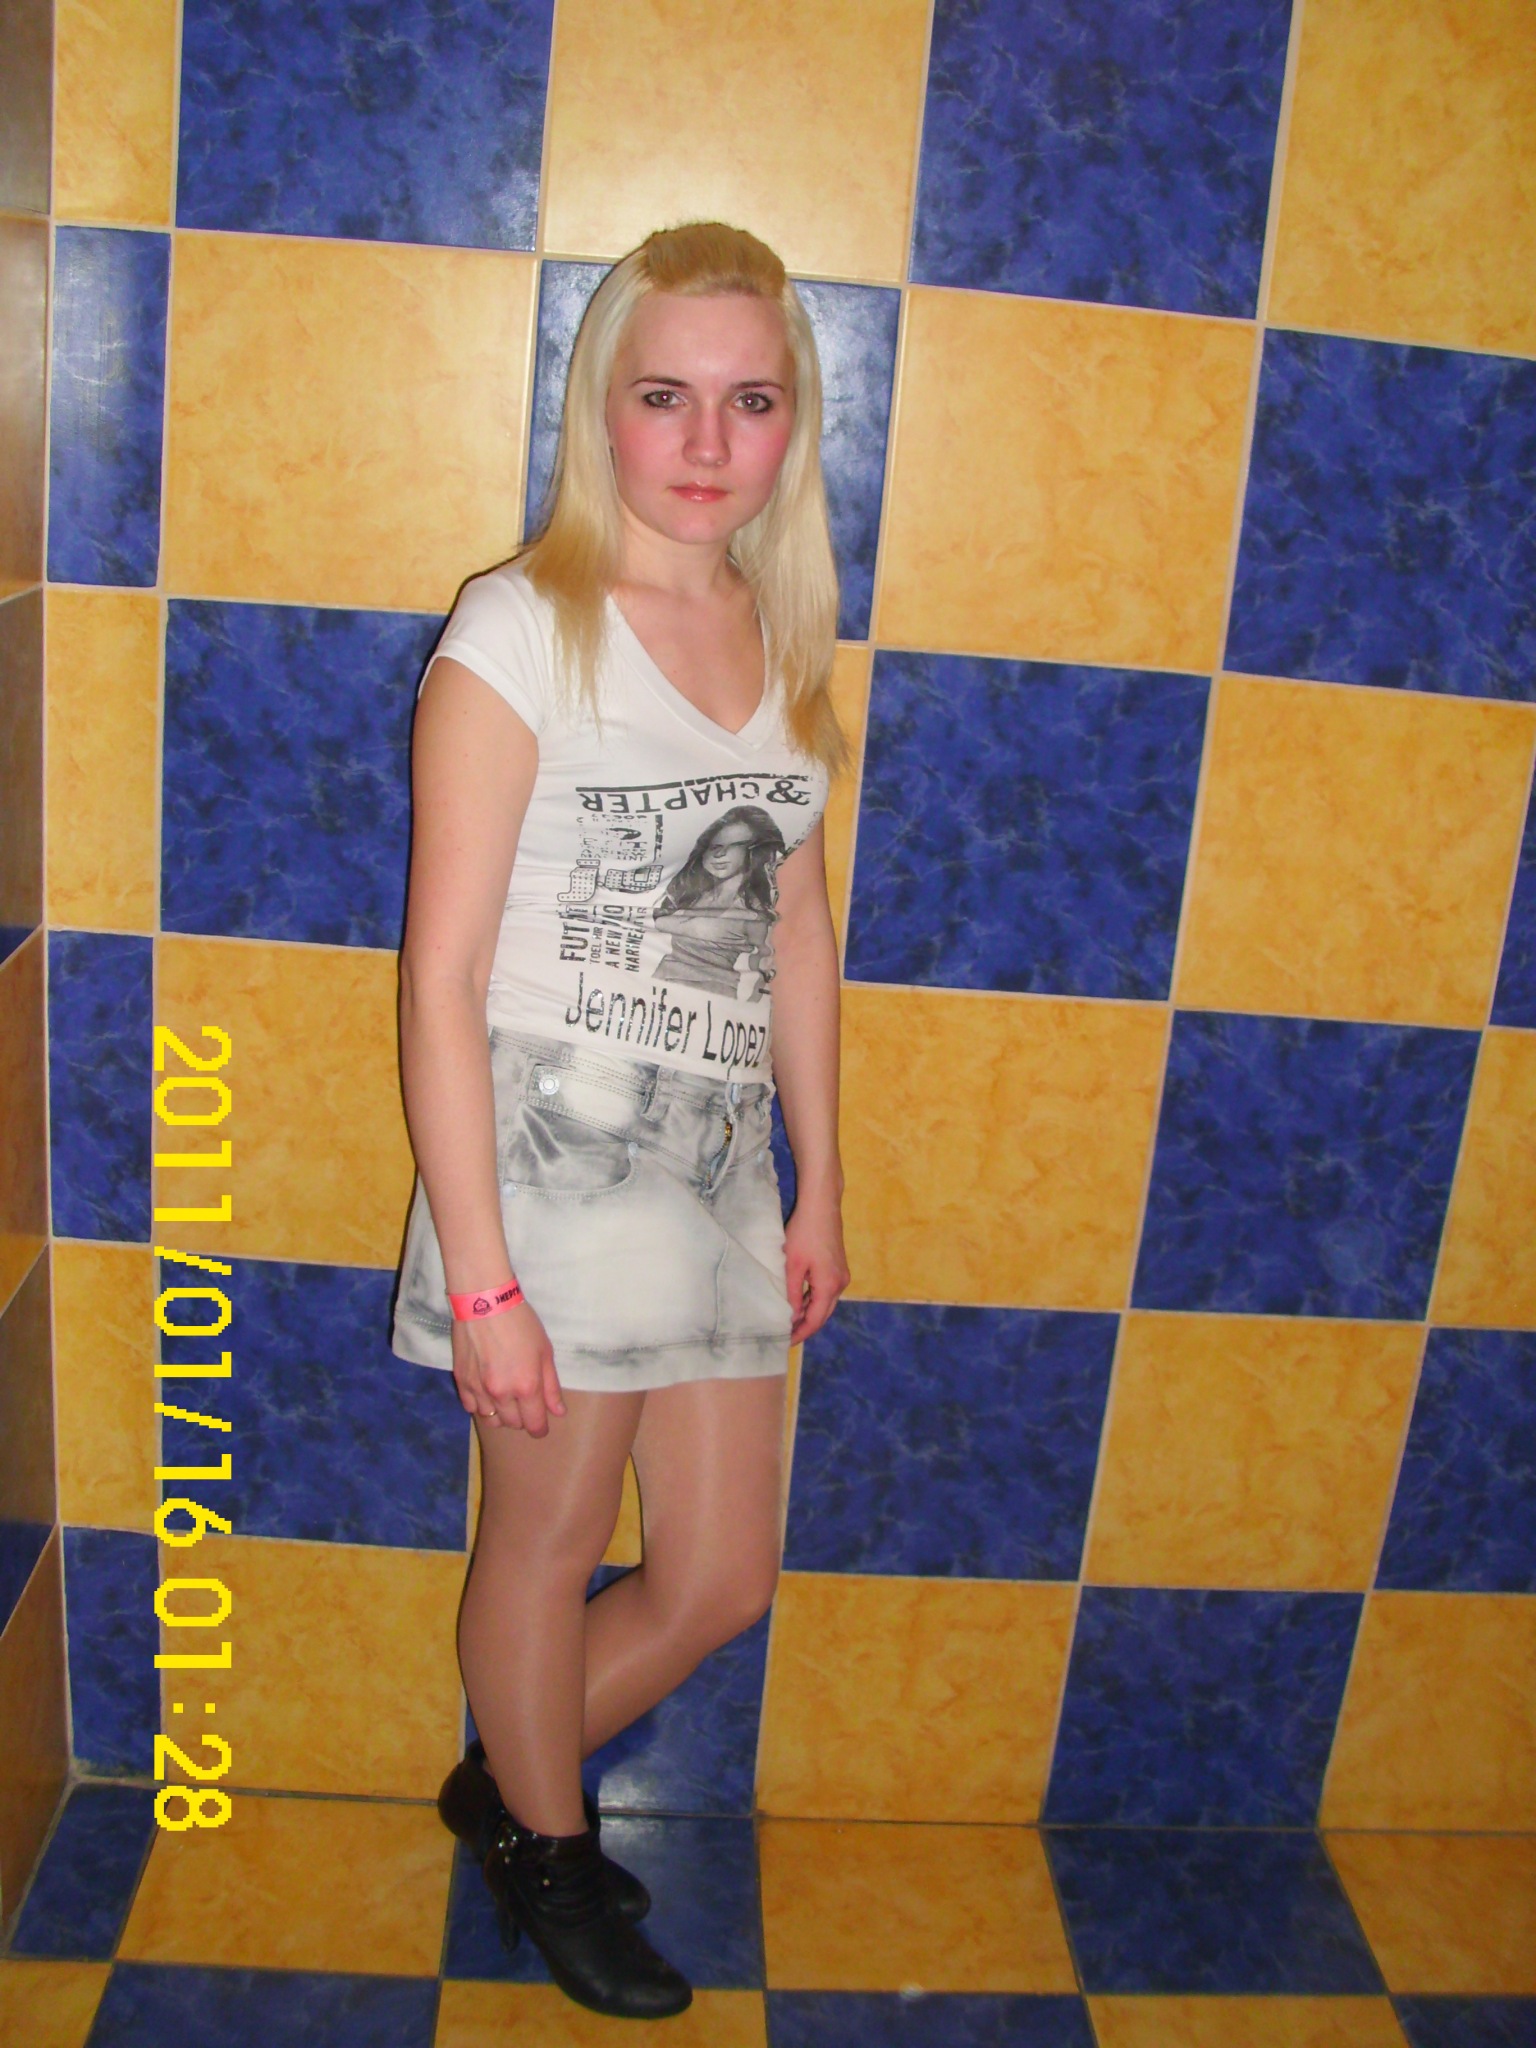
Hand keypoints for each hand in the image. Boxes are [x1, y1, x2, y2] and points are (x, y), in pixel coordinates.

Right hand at [451, 1299, 565, 1437]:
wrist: (484, 1302)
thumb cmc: (521, 1323)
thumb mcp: (545, 1351)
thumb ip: (551, 1386)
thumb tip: (558, 1412)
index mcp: (526, 1386)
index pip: (534, 1425)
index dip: (540, 1428)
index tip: (541, 1425)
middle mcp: (501, 1394)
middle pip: (513, 1424)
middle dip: (522, 1417)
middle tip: (524, 1400)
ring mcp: (478, 1389)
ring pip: (491, 1419)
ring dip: (501, 1413)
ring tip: (505, 1396)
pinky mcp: (461, 1381)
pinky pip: (471, 1408)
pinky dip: (481, 1405)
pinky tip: (487, 1391)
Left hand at [783, 1195, 849, 1343]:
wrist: (821, 1206)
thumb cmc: (804, 1233)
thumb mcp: (792, 1266)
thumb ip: (792, 1294)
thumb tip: (791, 1317)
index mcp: (830, 1286)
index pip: (815, 1320)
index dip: (800, 1334)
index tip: (784, 1343)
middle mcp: (840, 1284)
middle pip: (823, 1314)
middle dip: (805, 1327)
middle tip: (785, 1337)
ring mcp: (842, 1276)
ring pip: (824, 1303)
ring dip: (808, 1313)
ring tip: (788, 1322)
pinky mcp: (838, 1267)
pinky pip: (826, 1292)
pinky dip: (813, 1300)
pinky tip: (799, 1303)